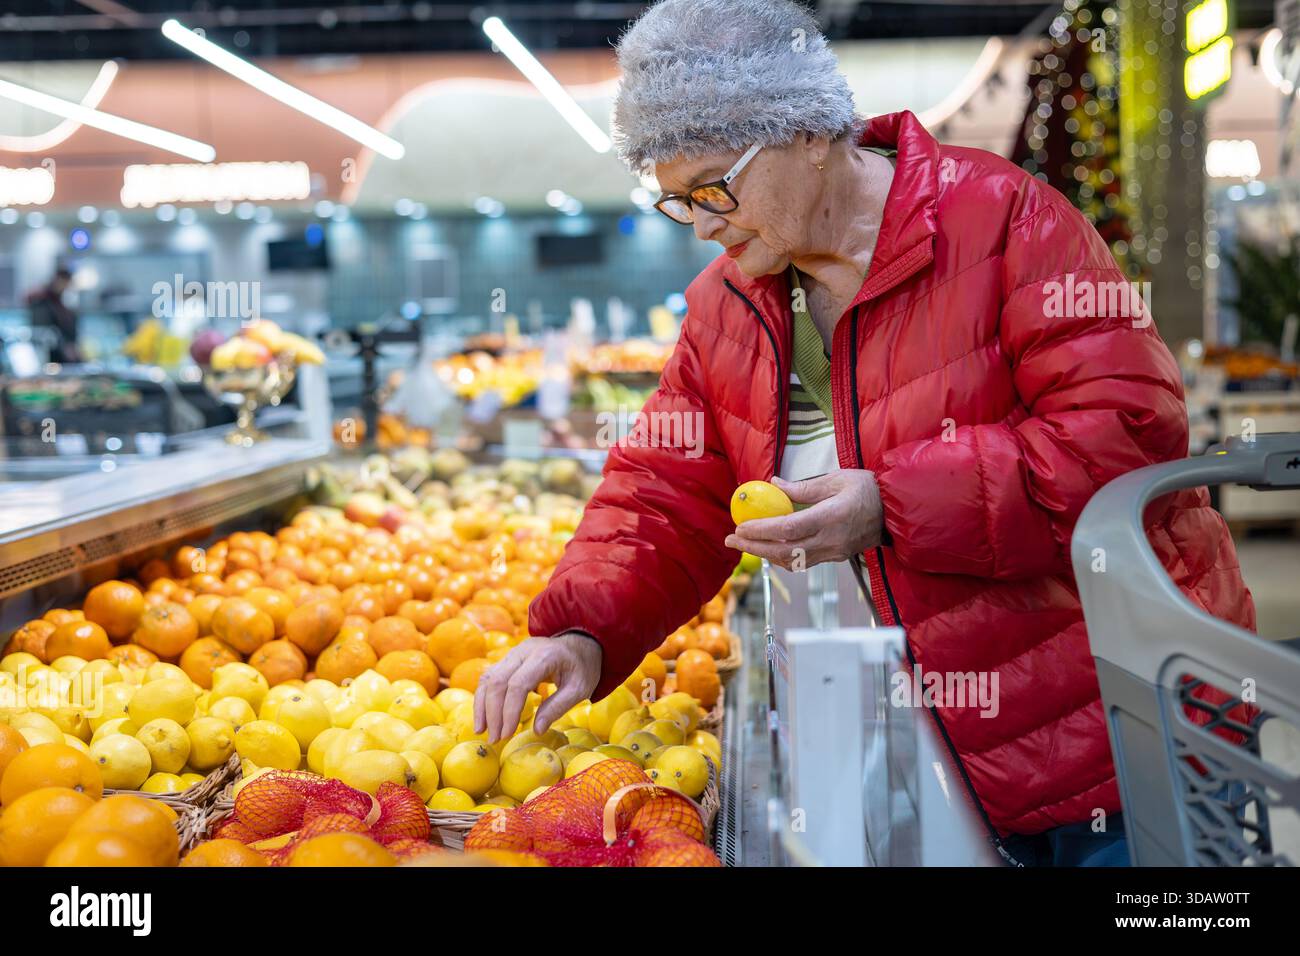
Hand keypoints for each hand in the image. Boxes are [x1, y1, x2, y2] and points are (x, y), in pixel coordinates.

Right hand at [474, 631, 602, 742]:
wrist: (580, 643)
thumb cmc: (582, 667)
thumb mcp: (579, 689)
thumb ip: (557, 707)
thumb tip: (536, 730)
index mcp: (545, 656)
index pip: (518, 684)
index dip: (509, 710)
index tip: (507, 734)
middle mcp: (524, 650)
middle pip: (498, 681)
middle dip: (493, 713)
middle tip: (494, 739)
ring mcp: (513, 653)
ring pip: (489, 678)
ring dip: (483, 706)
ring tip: (482, 731)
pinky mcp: (508, 658)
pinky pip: (490, 677)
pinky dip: (483, 697)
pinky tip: (483, 717)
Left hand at [725, 471, 882, 569]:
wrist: (895, 511)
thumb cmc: (867, 489)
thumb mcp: (836, 479)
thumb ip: (803, 486)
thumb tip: (773, 484)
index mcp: (830, 517)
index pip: (788, 529)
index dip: (761, 530)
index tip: (741, 526)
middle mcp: (830, 540)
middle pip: (784, 551)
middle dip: (753, 547)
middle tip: (730, 540)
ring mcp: (833, 552)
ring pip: (791, 561)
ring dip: (764, 554)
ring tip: (744, 543)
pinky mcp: (835, 557)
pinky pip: (803, 562)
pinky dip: (782, 558)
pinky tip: (769, 549)